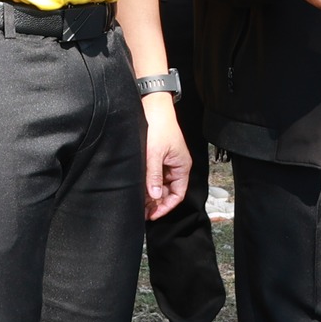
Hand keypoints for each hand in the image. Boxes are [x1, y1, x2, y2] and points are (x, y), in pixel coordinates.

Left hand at [142, 94, 190, 220]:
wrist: (153, 107)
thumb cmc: (159, 127)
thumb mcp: (155, 154)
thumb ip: (154, 176)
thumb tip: (155, 197)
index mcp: (181, 167)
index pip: (177, 194)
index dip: (166, 206)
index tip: (152, 214)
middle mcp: (176, 166)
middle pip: (168, 192)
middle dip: (156, 202)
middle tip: (142, 210)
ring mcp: (167, 162)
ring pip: (160, 185)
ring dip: (151, 193)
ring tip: (138, 201)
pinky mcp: (158, 158)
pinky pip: (155, 176)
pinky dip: (148, 183)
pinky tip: (138, 187)